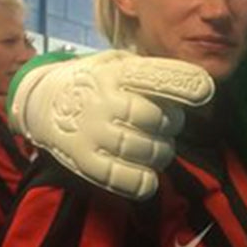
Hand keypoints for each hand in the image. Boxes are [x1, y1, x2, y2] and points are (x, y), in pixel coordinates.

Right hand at [10, 51, 213, 199]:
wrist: (41, 102)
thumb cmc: (95, 83)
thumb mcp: (116, 64)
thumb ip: (150, 73)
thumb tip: (197, 83)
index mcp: (115, 74)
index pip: (152, 77)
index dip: (181, 83)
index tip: (204, 89)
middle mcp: (103, 101)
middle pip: (154, 118)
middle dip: (172, 124)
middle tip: (168, 125)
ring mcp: (91, 132)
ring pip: (143, 149)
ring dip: (161, 153)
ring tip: (157, 148)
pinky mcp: (82, 160)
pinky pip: (119, 177)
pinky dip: (140, 182)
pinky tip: (148, 179)